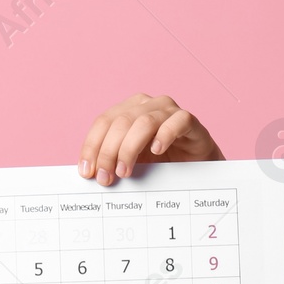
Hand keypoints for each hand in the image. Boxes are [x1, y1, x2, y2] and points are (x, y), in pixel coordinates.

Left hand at [78, 93, 224, 185]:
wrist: (195, 165)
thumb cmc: (161, 161)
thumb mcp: (132, 162)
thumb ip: (113, 163)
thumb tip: (90, 175)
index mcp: (127, 110)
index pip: (103, 122)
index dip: (92, 146)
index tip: (87, 172)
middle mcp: (146, 105)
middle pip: (120, 122)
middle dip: (108, 152)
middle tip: (106, 178)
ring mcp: (168, 110)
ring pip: (144, 122)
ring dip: (130, 148)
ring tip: (125, 171)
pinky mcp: (188, 120)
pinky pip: (176, 122)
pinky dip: (164, 135)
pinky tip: (157, 151)